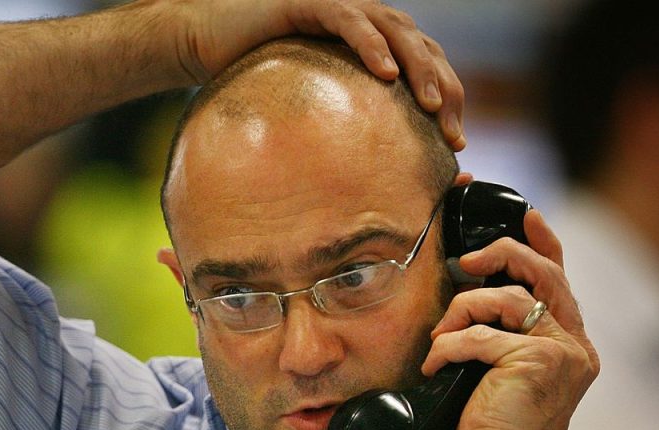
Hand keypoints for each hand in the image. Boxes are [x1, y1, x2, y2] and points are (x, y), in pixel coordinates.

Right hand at [170, 0, 465, 149]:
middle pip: (422, 47)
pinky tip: (386, 74)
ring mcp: (338, 7)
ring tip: (433, 104)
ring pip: (395, 30)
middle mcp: (362, 21)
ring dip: (419, 68)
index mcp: (370, 43)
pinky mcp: (309, 3)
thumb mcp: (308, 106)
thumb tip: (357, 182)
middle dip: (446, 90)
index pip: (425, 64)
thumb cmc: (252, 78)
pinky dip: (370, 45)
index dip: (450, 98)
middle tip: (453, 134)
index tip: (455, 144)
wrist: (203, 44)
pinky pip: (348, 20)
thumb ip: (337, 126)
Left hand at [424, 210, 598, 429]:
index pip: (560, 280)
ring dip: (460, 313)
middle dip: (502, 254)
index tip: (527, 214)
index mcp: (571, 346)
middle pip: (544, 273)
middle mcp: (575, 346)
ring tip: (441, 341)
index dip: (543, 242)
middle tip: (465, 260)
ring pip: (506, 299)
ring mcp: (560, 353)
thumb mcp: (501, 372)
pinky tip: (437, 365)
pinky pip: (479, 334)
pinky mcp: (535, 361)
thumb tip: (471, 292)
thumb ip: (503, 335)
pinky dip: (449, 346)